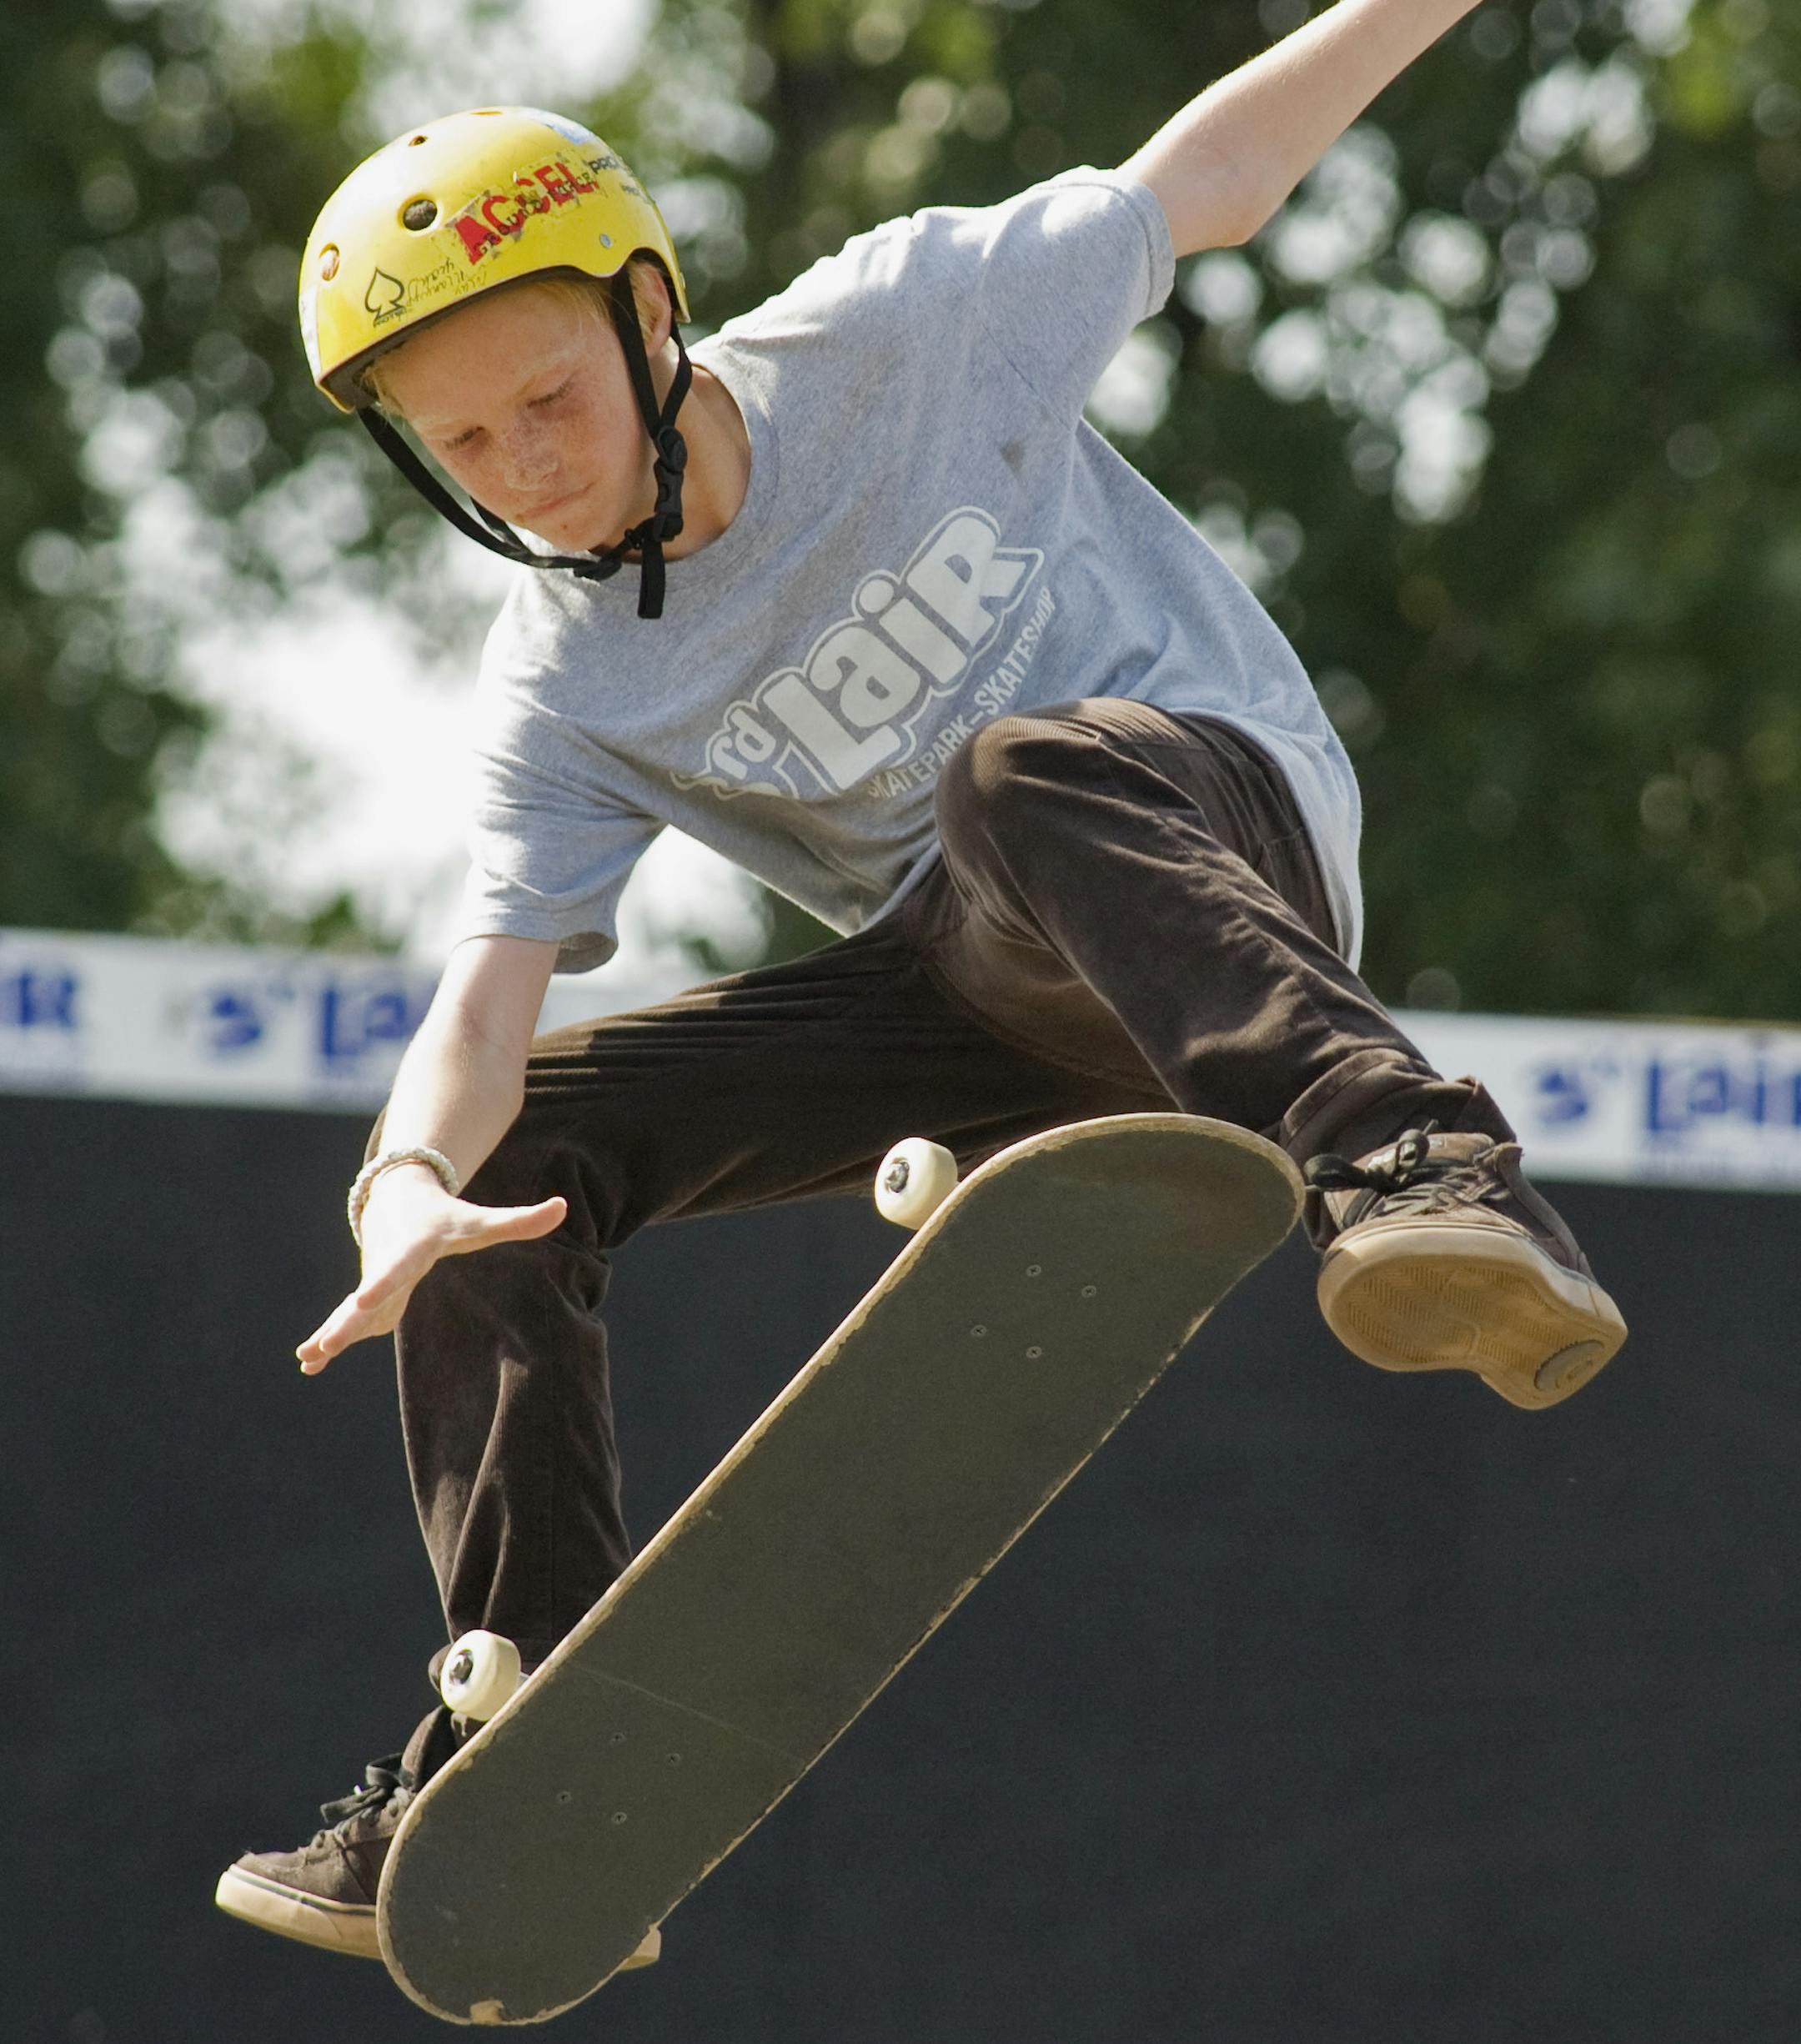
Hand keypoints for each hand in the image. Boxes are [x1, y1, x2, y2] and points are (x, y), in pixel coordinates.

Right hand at [297, 1164, 566, 1373]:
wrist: (400, 1201)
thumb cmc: (446, 1217)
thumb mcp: (482, 1220)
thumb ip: (522, 1219)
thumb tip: (565, 1207)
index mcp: (411, 1251)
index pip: (397, 1268)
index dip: (381, 1283)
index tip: (362, 1299)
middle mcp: (385, 1268)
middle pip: (366, 1299)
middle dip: (346, 1322)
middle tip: (326, 1344)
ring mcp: (372, 1283)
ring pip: (348, 1314)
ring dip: (329, 1335)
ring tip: (308, 1359)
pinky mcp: (367, 1298)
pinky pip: (344, 1321)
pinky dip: (327, 1339)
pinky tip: (309, 1364)